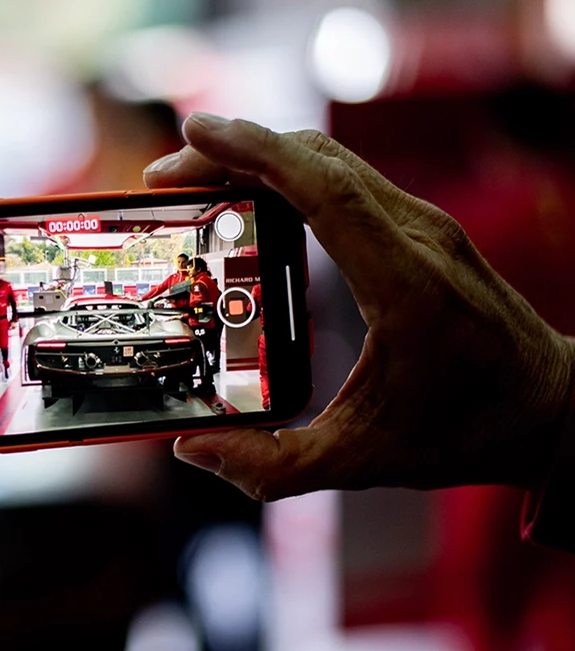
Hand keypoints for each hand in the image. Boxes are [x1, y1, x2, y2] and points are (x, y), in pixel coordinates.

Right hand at [144, 115, 573, 500]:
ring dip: (259, 156)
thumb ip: (272, 465)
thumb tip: (196, 449)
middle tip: (164, 176)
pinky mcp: (420, 230)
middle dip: (233, 150)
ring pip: (329, 162)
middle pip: (316, 160)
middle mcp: (418, 239)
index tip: (194, 135)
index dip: (254, 153)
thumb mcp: (363, 462)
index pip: (323, 191)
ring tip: (194, 181)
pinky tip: (250, 198)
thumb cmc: (467, 431)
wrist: (553, 408)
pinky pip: (344, 181)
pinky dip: (288, 174)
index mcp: (405, 286)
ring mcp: (424, 226)